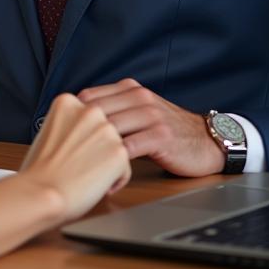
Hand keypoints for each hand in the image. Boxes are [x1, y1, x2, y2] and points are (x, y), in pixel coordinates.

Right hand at [19, 93, 131, 219]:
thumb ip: (68, 125)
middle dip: (97, 148)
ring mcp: (107, 130)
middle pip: (104, 130)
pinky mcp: (120, 152)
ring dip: (106, 164)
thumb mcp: (48, 131)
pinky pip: (124, 170)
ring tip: (84, 175)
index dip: (82, 138)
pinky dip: (113, 181)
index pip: (88, 117)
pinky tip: (93, 184)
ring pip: (116, 149)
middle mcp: (91, 110)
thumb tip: (81, 133)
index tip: (70, 150)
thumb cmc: (39, 170)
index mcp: (69, 101)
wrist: (41, 192)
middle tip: (78, 164)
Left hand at [77, 78, 224, 176]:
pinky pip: (128, 149)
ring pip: (109, 129)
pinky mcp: (161, 136)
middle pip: (95, 112)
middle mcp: (138, 97)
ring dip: (93, 151)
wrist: (207, 141)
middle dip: (77, 135)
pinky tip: (109, 179)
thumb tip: (76, 120)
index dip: (72, 116)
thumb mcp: (139, 111)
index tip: (60, 135)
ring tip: (81, 170)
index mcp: (129, 89)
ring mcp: (150, 115)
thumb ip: (115, 110)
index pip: (89, 96)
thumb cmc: (167, 130)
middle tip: (63, 156)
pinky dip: (115, 166)